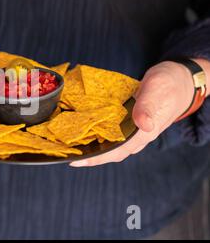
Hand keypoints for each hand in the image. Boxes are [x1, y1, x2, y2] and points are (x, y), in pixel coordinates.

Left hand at [70, 61, 197, 166]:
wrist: (178, 81)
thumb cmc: (168, 87)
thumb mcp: (157, 92)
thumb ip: (148, 107)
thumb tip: (143, 125)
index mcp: (142, 134)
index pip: (116, 151)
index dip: (96, 158)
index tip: (76, 160)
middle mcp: (134, 135)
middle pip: (108, 151)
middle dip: (86, 154)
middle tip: (64, 153)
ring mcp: (130, 129)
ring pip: (107, 142)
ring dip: (89, 145)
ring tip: (67, 144)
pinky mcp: (126, 121)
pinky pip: (108, 131)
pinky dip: (95, 132)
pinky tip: (80, 129)